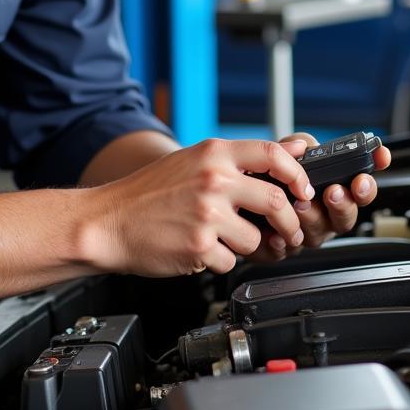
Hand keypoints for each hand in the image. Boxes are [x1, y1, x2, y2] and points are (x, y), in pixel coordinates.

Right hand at [80, 138, 313, 276]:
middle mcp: (213, 180)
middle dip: (288, 223)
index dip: (297, 174)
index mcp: (213, 154)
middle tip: (285, 231)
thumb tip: (294, 148)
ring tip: (222, 239)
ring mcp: (207, 213)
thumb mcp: (193, 161)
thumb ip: (241, 158)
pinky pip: (230, 261)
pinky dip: (219, 261)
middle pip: (276, 201)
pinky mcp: (199, 246)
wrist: (107, 222)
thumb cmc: (147, 194)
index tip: (302, 190)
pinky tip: (199, 250)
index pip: (273, 154)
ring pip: (255, 239)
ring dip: (245, 246)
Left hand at [247, 132, 391, 262]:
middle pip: (346, 217)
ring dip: (312, 218)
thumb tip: (307, 145)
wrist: (242, 194)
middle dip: (343, 204)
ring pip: (317, 234)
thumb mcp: (287, 153)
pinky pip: (286, 252)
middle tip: (334, 192)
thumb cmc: (271, 174)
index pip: (362, 190)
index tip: (364, 177)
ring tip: (302, 205)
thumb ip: (300, 145)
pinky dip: (281, 245)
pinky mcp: (283, 249)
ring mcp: (306, 233)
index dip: (368, 184)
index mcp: (335, 192)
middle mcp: (325, 215)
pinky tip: (277, 236)